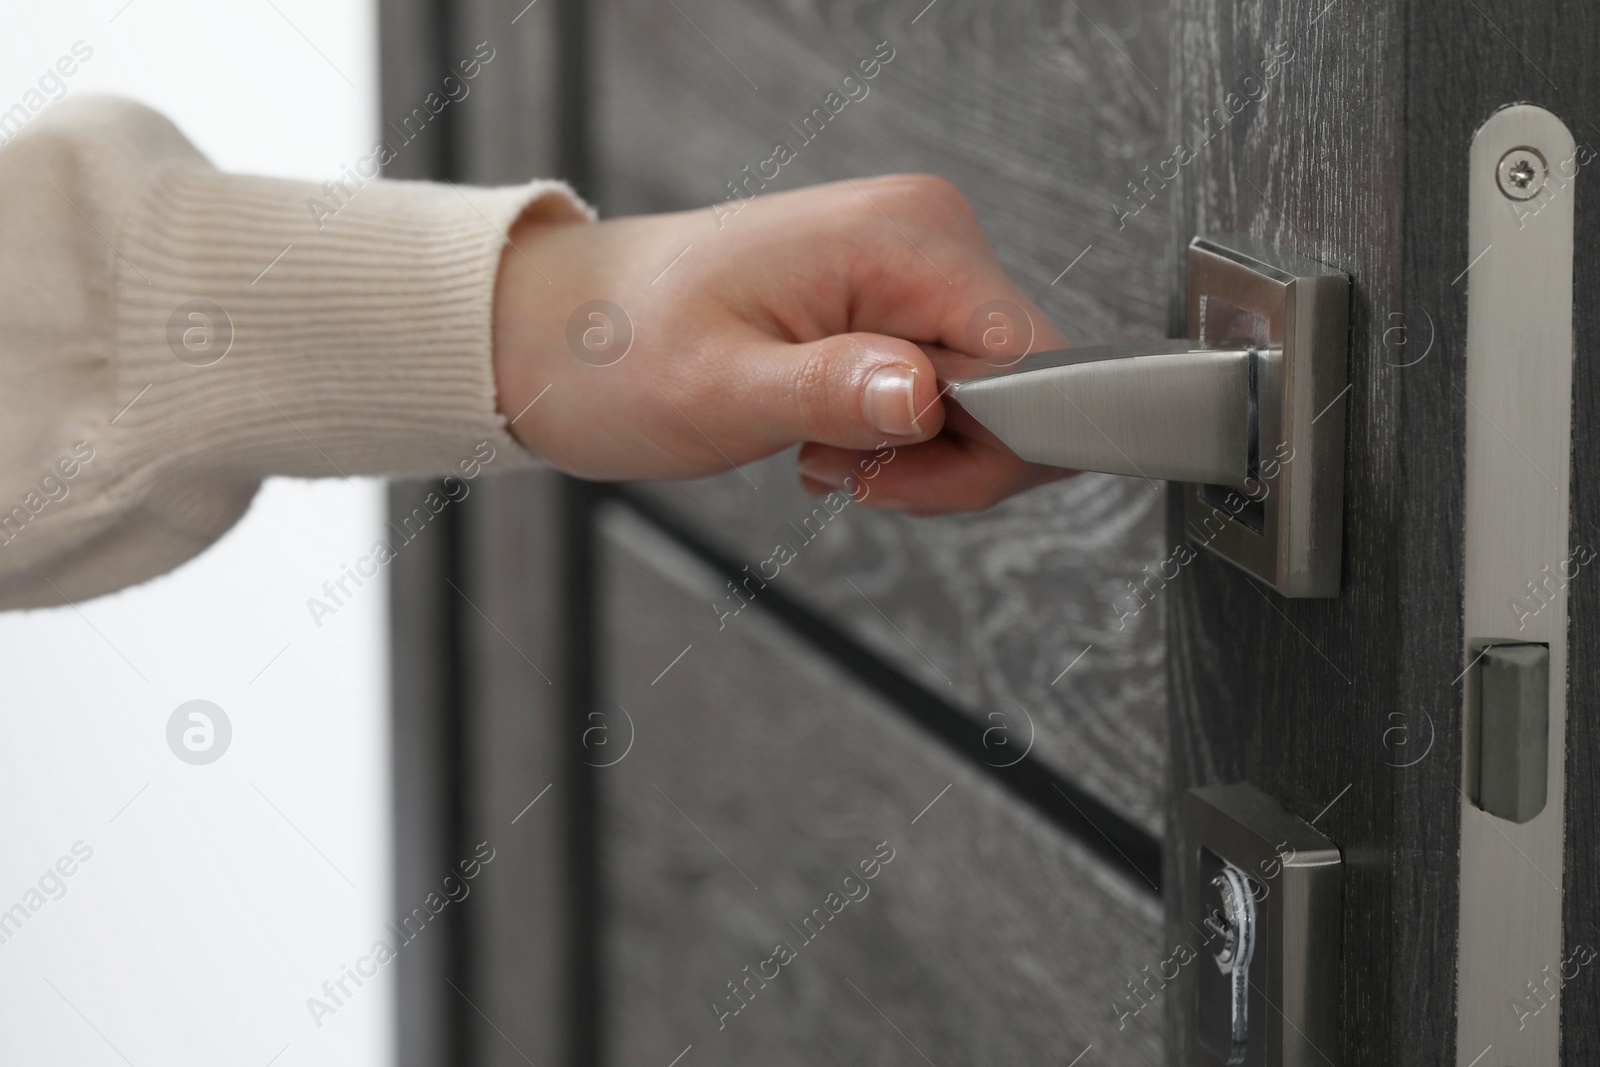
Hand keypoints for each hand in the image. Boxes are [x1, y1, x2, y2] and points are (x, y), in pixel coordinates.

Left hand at [492, 175, 1072, 513]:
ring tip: (816, 446)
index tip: (892, 479)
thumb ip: (833, 392)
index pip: (1035, 360)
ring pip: (989, 399)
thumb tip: (927, 398)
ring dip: (914, 453)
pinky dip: (897, 438)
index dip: (990, 445)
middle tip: (842, 469)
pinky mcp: (894, 300)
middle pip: (1024, 385)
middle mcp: (924, 236)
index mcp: (902, 237)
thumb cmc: (620, 348)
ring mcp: (912, 266)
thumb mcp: (720, 389)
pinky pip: (946, 391)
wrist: (565, 331)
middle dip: (946, 458)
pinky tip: (825, 434)